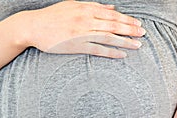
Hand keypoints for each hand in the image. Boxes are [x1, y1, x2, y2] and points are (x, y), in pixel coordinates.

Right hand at [22, 0, 145, 57]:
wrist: (33, 26)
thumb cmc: (53, 16)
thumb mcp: (73, 5)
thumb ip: (94, 6)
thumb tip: (112, 8)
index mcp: (86, 9)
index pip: (112, 14)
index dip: (127, 19)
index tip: (138, 23)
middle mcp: (86, 20)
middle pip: (114, 25)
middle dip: (131, 29)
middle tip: (143, 33)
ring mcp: (82, 33)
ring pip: (109, 37)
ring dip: (125, 41)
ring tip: (138, 45)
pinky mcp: (76, 46)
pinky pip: (98, 49)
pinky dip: (111, 52)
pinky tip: (122, 54)